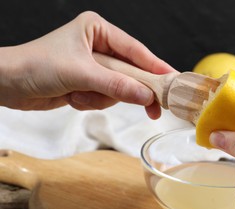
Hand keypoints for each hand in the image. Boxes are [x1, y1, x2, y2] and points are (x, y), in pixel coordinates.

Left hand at [0, 11, 174, 118]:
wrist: (6, 84)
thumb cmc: (35, 65)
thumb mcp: (80, 73)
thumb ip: (116, 85)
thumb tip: (147, 96)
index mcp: (98, 30)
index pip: (135, 50)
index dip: (155, 67)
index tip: (173, 82)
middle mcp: (98, 46)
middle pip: (130, 72)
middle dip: (129, 89)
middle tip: (154, 108)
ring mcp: (94, 67)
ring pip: (119, 89)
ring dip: (101, 97)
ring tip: (79, 94)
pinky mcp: (88, 83)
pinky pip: (105, 98)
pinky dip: (91, 102)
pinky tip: (73, 98)